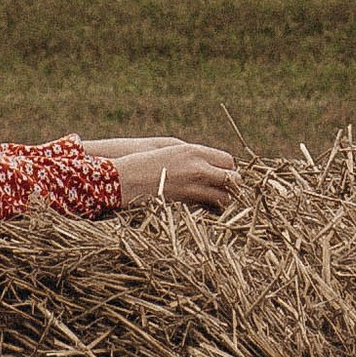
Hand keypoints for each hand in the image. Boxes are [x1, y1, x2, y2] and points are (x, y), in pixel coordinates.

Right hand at [86, 135, 241, 211]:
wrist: (122, 179)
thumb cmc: (143, 159)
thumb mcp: (170, 148)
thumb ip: (194, 154)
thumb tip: (213, 165)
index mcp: (194, 152)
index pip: (228, 161)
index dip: (229, 169)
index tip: (225, 173)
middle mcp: (197, 170)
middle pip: (232, 180)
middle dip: (233, 185)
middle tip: (227, 189)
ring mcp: (191, 189)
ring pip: (223, 198)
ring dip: (224, 199)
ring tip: (218, 199)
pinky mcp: (183, 205)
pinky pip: (207, 208)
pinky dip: (210, 208)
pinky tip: (205, 207)